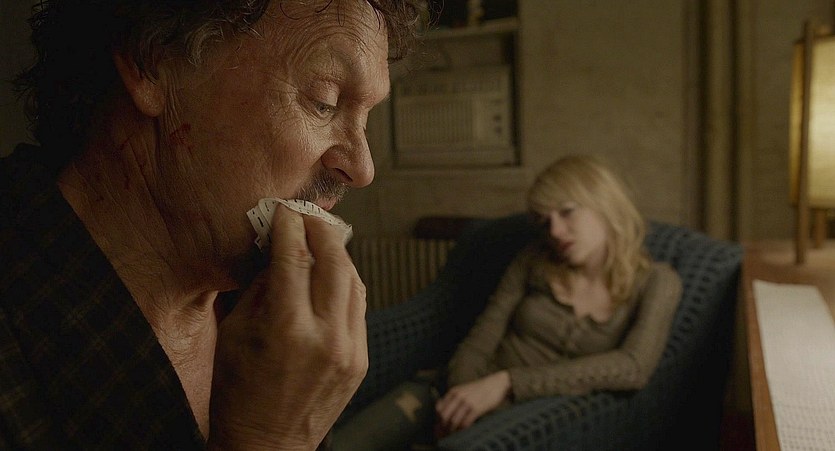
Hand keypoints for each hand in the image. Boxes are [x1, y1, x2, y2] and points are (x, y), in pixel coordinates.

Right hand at [208, 206, 367, 449]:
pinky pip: (359, 307)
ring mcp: (349, 350)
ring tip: (323, 238)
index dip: (290, 225)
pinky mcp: (360, 360)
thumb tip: (280, 249)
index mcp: (286, 328)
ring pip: (354, 281)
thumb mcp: (236, 334)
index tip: (284, 209)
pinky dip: (346, 283)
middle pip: (335, 260)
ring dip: (339, 254)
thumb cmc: (238, 392)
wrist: (266, 446)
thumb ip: (261, 287)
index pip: (294, 256)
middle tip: (308, 215)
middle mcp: (325, 336)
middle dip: (322, 229)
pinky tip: (332, 273)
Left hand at [435, 370, 510, 435]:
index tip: (438, 428)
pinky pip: (465, 422)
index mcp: (453, 392)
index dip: (437, 421)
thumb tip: (443, 413)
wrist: (496, 383)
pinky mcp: (476, 408)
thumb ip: (453, 399)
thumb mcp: (463, 390)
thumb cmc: (480, 389)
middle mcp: (458, 396)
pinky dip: (462, 430)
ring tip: (452, 436)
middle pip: (444, 416)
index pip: (438, 409)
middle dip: (442, 428)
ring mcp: (467, 402)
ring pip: (453, 421)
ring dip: (451, 431)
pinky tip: (463, 432)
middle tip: (443, 436)